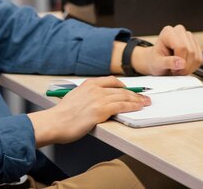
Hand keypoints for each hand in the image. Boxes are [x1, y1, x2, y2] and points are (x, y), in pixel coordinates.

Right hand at [29, 76, 149, 146]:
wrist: (57, 122)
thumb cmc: (64, 113)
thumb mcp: (76, 96)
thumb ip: (88, 95)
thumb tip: (99, 99)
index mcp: (88, 84)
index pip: (111, 81)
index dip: (124, 86)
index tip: (131, 90)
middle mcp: (95, 88)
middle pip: (120, 89)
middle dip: (134, 93)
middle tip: (144, 97)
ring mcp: (99, 98)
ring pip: (123, 96)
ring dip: (137, 100)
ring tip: (145, 102)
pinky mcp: (101, 110)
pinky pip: (121, 106)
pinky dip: (132, 106)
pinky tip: (138, 107)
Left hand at [132, 24, 202, 75]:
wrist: (155, 61)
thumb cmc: (154, 60)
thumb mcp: (157, 63)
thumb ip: (168, 62)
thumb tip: (181, 62)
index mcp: (168, 32)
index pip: (182, 47)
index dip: (179, 61)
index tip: (173, 69)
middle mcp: (179, 31)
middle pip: (190, 52)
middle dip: (184, 66)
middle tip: (175, 70)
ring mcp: (189, 37)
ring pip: (197, 57)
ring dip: (189, 68)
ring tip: (178, 68)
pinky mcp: (195, 45)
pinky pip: (200, 60)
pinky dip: (193, 67)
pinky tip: (183, 66)